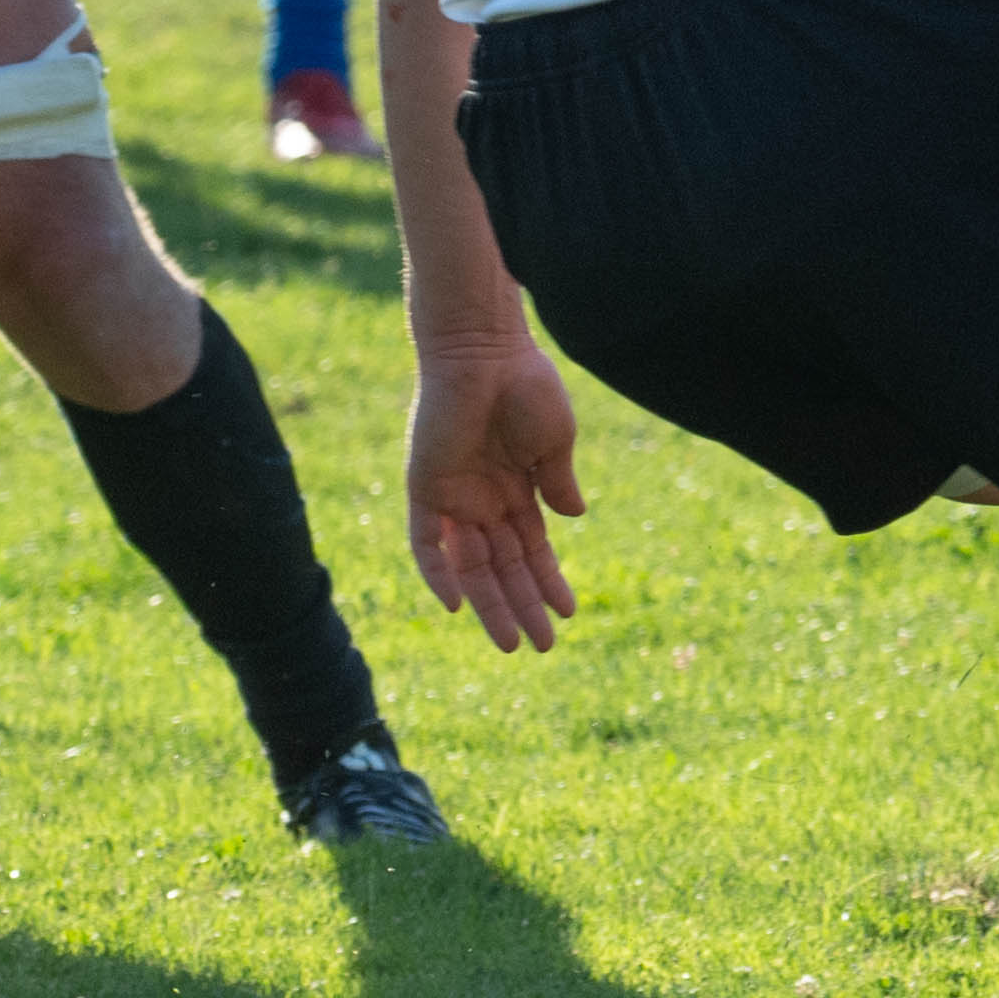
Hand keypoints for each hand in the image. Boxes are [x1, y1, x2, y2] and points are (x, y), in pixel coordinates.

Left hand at [405, 326, 588, 651]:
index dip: (548, 581)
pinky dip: (438, 573)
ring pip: (469, 565)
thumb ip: (558, 482)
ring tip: (511, 642)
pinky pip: (427, 543)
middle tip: (540, 647)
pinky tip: (455, 606)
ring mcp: (453, 497)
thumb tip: (573, 519)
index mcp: (517, 488)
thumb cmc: (527, 385)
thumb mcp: (555, 441)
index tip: (567, 613)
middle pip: (501, 566)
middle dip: (521, 606)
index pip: (531, 548)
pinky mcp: (425, 489)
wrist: (485, 351)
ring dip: (488, 603)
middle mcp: (483, 499)